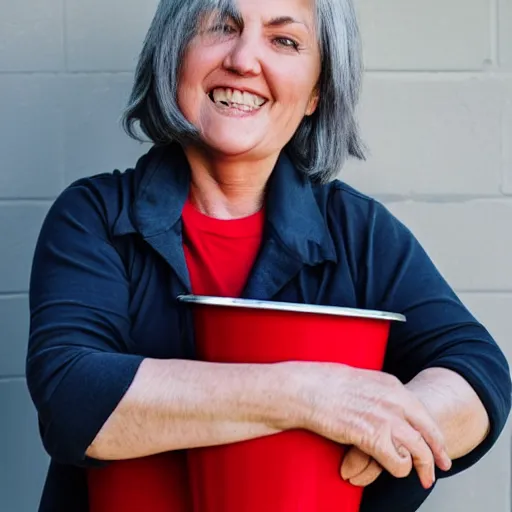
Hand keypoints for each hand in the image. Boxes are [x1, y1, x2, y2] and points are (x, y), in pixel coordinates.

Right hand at [291, 363, 451, 488]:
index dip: (433, 434)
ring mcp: (385, 419)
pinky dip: (399, 469)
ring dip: (423, 468)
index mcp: (392, 385)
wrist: (307, 388)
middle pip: (429, 433)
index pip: (423, 414)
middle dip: (437, 454)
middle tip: (441, 467)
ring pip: (419, 451)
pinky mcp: (373, 437)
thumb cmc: (325, 383)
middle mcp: (395, 401)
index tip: (438, 446)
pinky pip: (398, 463)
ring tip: (424, 479)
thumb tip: (382, 404)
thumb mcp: (361, 380)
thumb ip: (377, 392)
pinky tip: (392, 467)